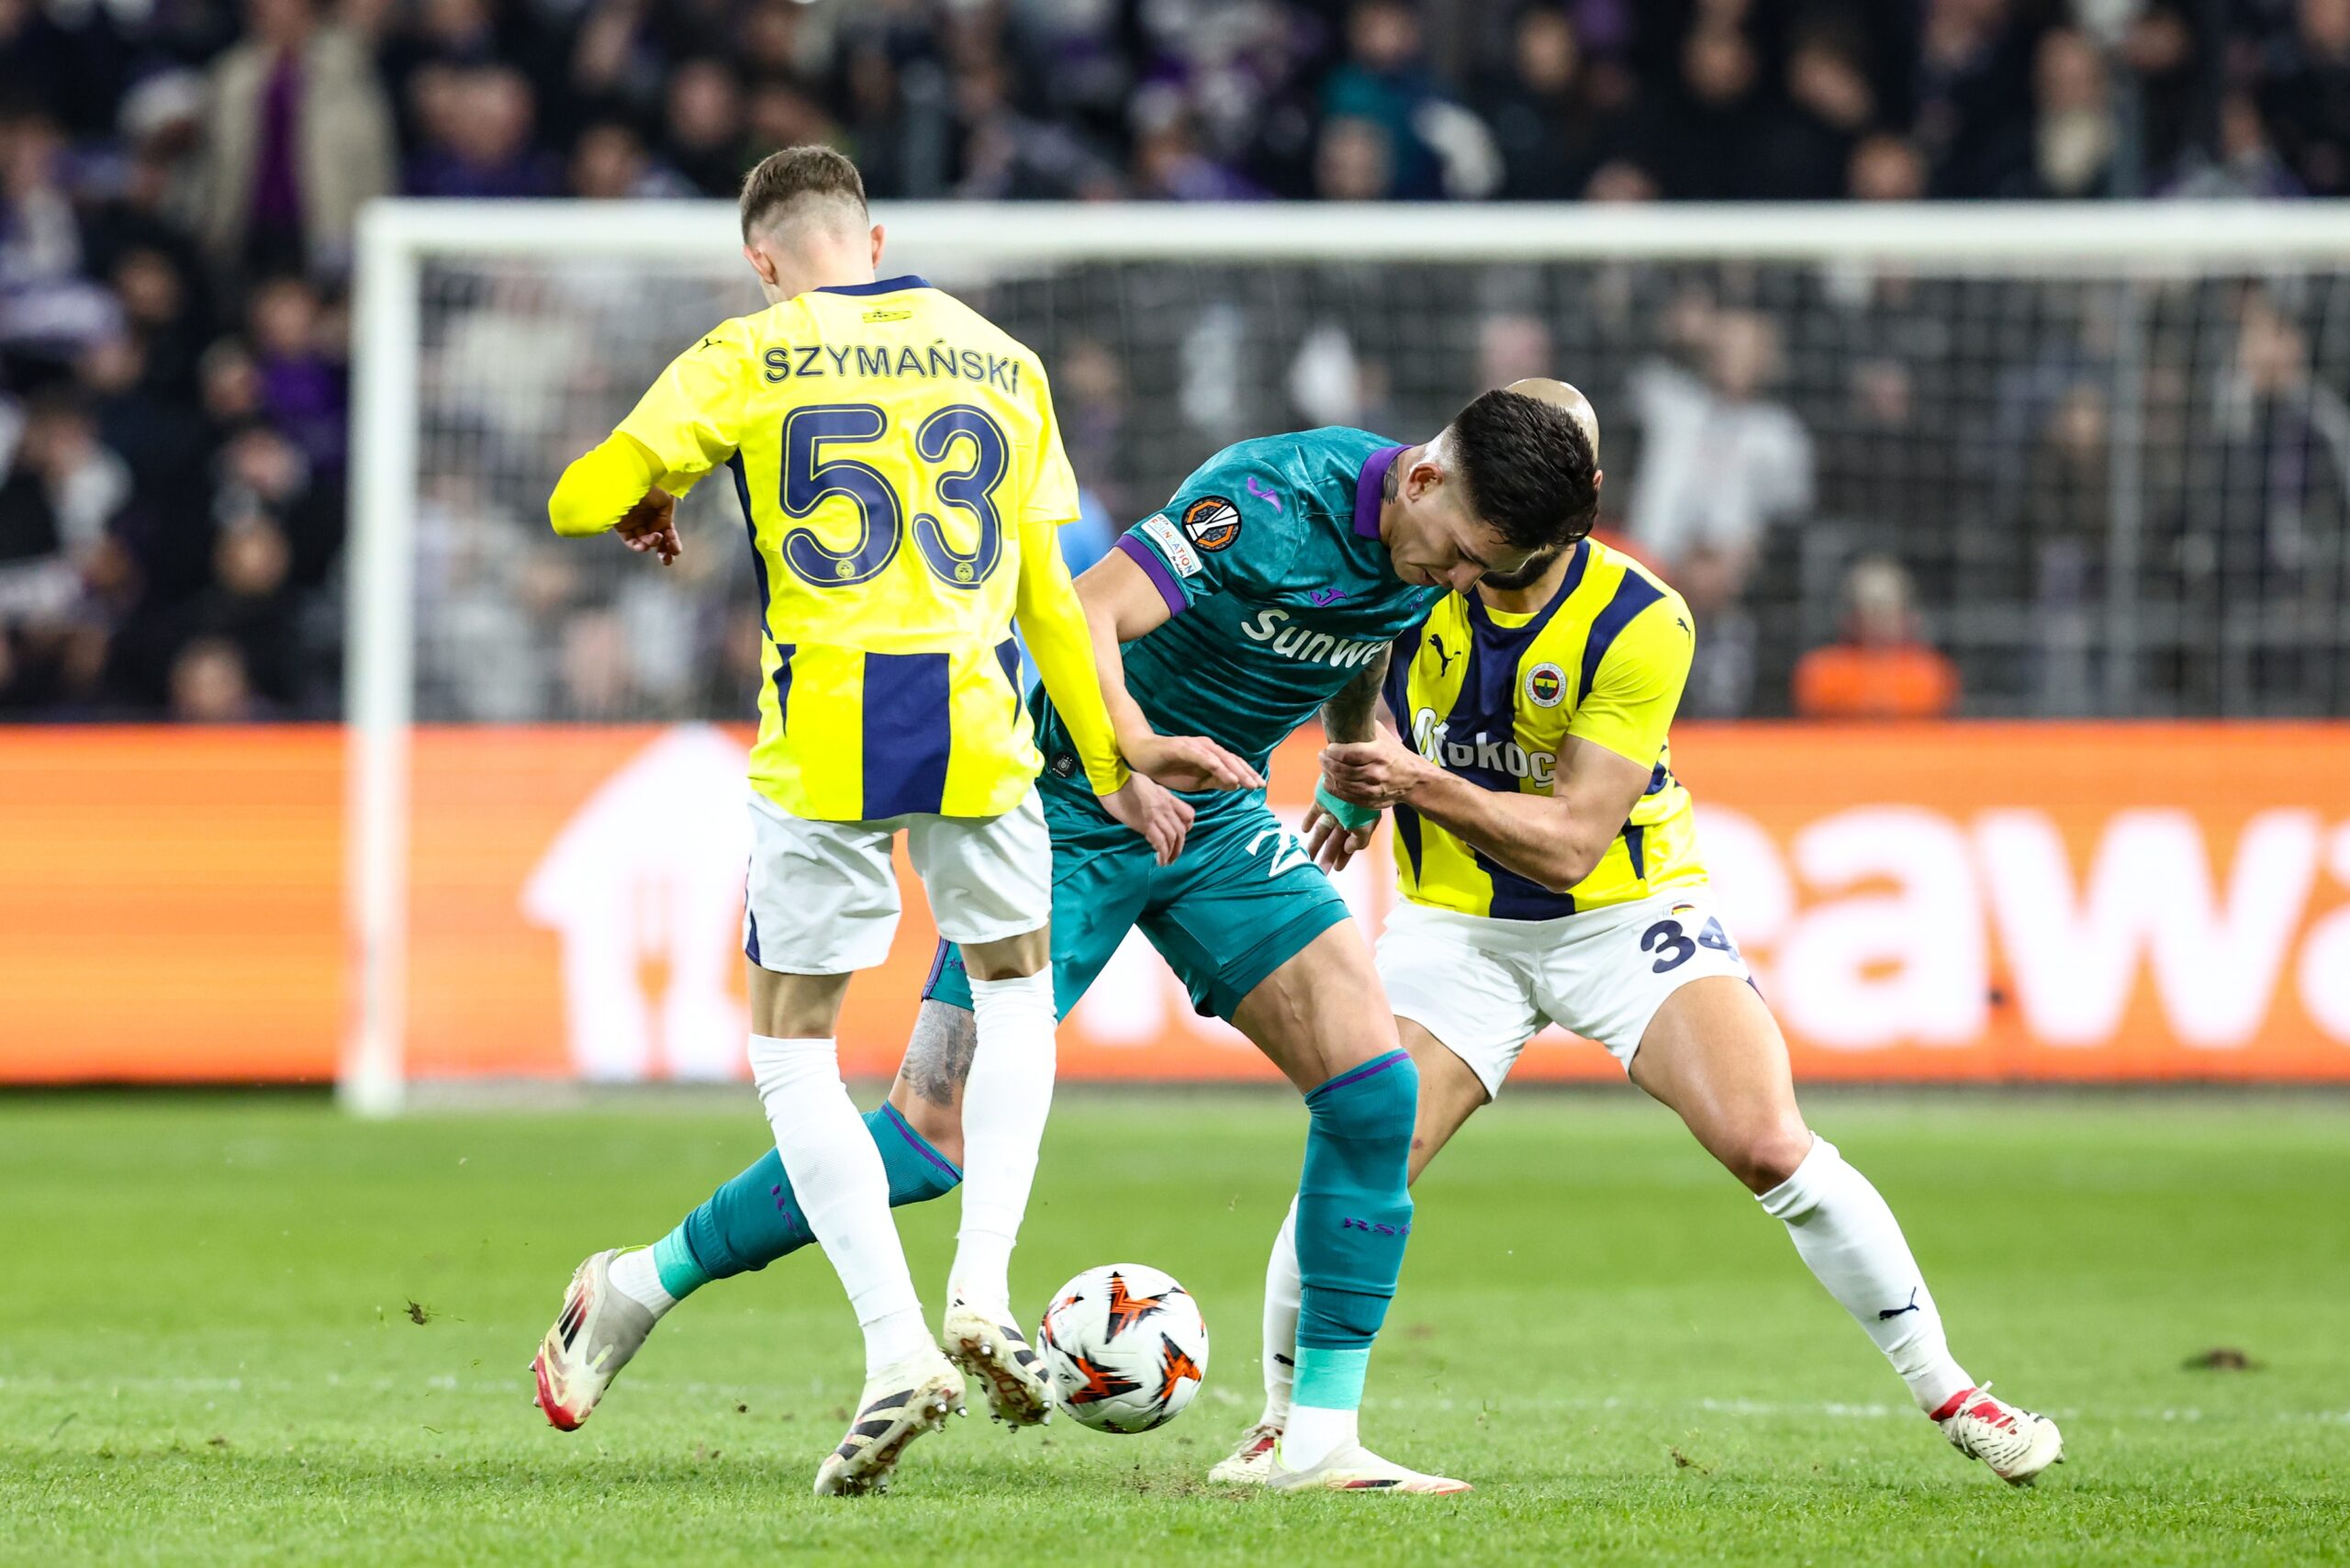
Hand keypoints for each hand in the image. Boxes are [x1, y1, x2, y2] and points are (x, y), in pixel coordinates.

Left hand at [616, 486, 680, 564]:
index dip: (673, 542)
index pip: (668, 532)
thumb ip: (668, 513)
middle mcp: (648, 519)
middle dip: (663, 551)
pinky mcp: (621, 525)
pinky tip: (643, 546)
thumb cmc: (651, 484)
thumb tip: (664, 529)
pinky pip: (630, 541)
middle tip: (667, 561)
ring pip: (644, 542)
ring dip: (650, 545)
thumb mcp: (667, 497)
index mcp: (661, 512)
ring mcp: (634, 522)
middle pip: (656, 540)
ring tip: (654, 539)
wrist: (630, 477)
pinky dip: (637, 546)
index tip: (676, 550)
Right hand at [1098, 772, 1194, 865]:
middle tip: (1174, 856)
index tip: (1180, 836)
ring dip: (1171, 853)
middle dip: (1179, 846)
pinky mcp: (1145, 824)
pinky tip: (1160, 860)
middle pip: (1180, 830)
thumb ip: (1162, 798)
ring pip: (1172, 838)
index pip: (1189, 815)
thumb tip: (1165, 812)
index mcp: (1168, 798)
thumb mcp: (1152, 786)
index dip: (1187, 828)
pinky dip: (1162, 853)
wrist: (1113, 782)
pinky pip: (1159, 842)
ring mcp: (1156, 817)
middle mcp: (1166, 808)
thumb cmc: (1129, 782)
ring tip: (1166, 862)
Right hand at [1125, 731, 1263, 792]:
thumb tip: (1235, 785)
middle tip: (1257, 785)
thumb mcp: (1196, 781)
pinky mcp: (1181, 746)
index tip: (1260, 786)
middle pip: (1230, 760)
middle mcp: (1205, 748)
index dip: (1247, 774)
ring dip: (1231, 769)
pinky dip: (1212, 763)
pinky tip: (1221, 771)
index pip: (1233, 764)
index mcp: (1210, 756)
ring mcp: (1194, 746)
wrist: (1141, 755)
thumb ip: (1215, 781)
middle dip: (1245, 773)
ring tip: (1243, 782)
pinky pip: (1199, 755)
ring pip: (1218, 757)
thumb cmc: (1168, 768)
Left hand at [1302, 799, 1377, 873]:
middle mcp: (1346, 819)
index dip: (1343, 857)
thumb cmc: (1367, 800)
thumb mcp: (1369, 822)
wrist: (1359, 774)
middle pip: (1333, 841)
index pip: (1349, 845)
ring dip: (1315, 843)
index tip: (1336, 869)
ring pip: (1322, 830)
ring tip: (1306, 856)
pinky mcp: (1324, 799)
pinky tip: (1304, 830)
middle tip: (1319, 871)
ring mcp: (1334, 809)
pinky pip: (1314, 812)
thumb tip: (1349, 849)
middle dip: (1327, 856)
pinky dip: (1309, 820)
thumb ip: (1361, 838)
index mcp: (1358, 825)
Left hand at [1320, 726, 1427, 810]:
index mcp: (1378, 753)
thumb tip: (1345, 714)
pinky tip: (1329, 780)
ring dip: (1328, 774)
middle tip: (1322, 756)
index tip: (1328, 747)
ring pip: (1340, 784)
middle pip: (1341, 770)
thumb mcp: (1384, 737)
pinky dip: (1333, 788)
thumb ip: (1366, 726)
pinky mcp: (1369, 801)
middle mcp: (1375, 773)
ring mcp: (1372, 789)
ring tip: (1325, 766)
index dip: (1333, 751)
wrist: (1414, 779)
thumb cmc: (1396, 754)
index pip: (1347, 754)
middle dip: (1326, 762)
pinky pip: (1345, 796)